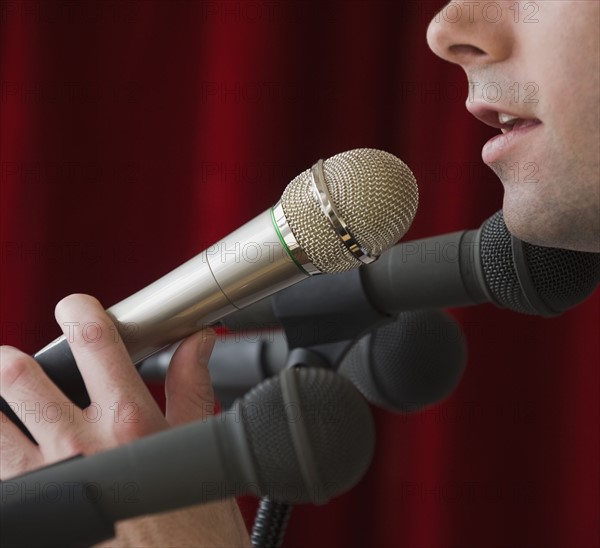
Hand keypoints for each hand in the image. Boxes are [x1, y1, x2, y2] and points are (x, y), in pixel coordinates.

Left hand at [0, 294, 250, 546]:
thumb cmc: (196, 524)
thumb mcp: (199, 443)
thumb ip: (191, 383)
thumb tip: (197, 340)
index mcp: (129, 422)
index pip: (93, 341)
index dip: (79, 311)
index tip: (75, 308)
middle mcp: (81, 448)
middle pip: (20, 377)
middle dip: (12, 360)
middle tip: (18, 362)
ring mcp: (49, 486)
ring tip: (9, 407)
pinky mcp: (38, 520)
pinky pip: (1, 482)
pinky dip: (4, 459)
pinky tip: (16, 454)